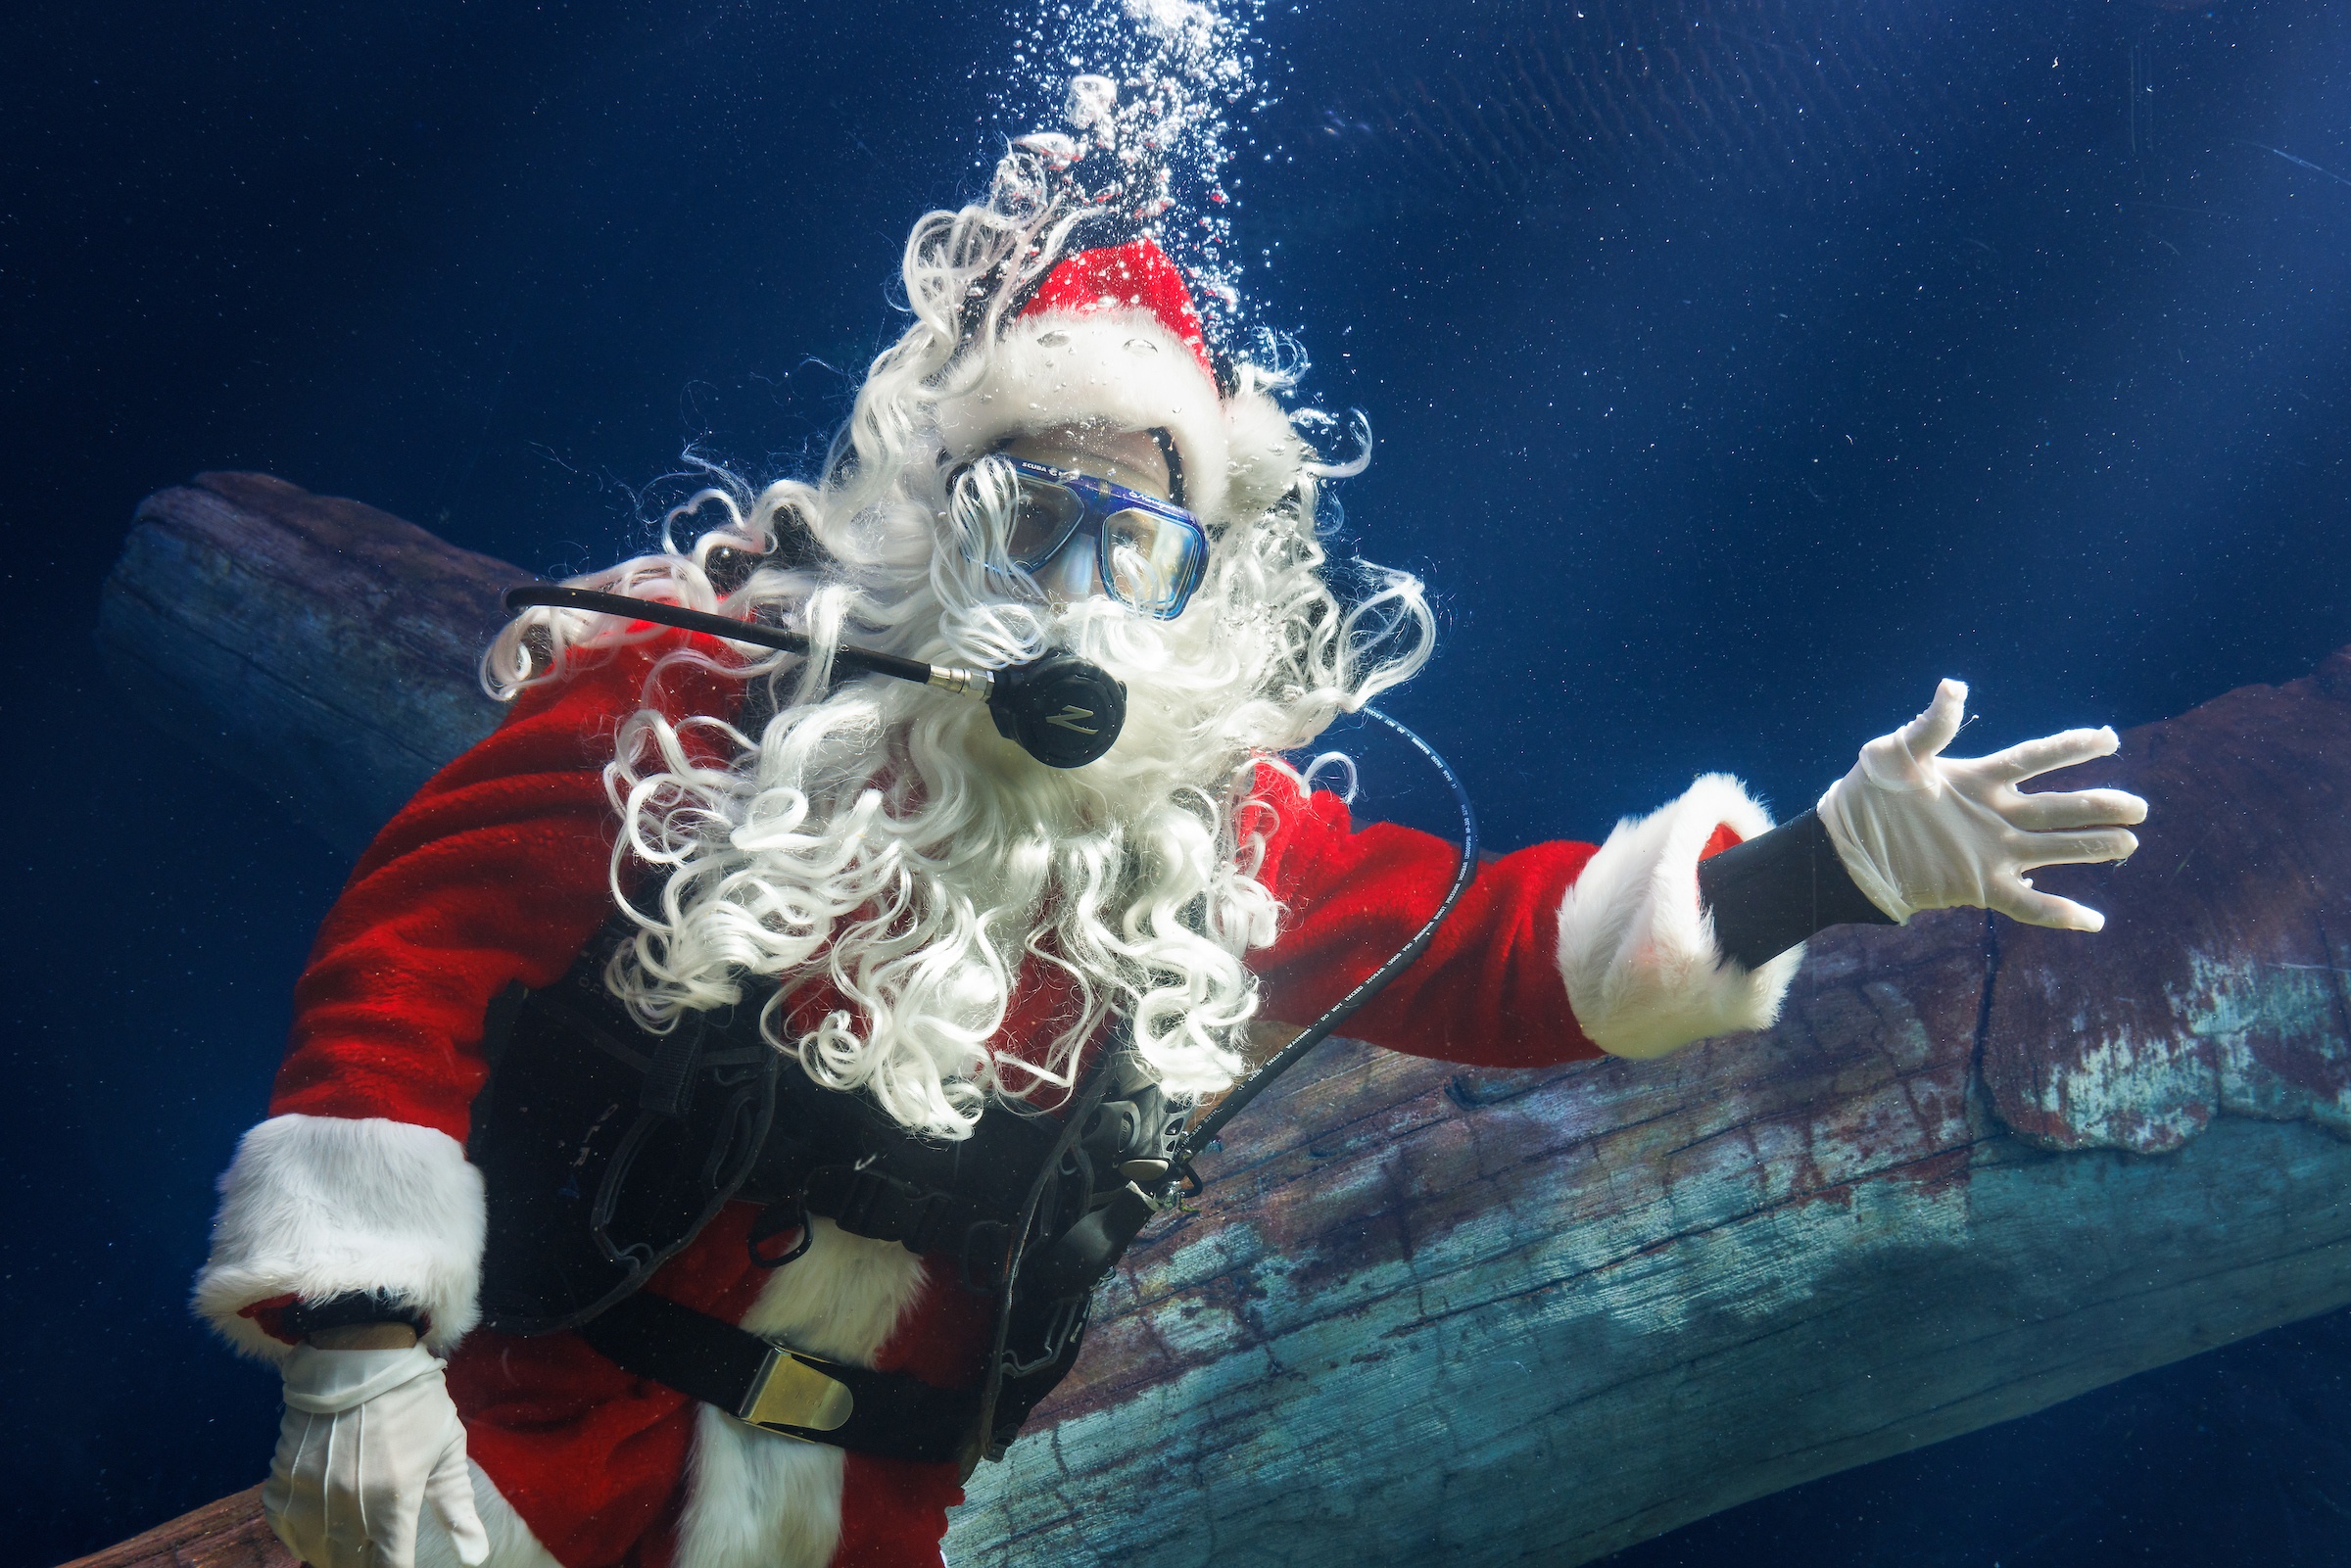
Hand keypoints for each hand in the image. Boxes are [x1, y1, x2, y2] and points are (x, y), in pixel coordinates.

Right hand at [263, 1343, 488, 1567]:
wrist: (360, 1356)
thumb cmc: (415, 1402)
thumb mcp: (447, 1449)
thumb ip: (457, 1508)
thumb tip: (475, 1558)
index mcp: (395, 1501)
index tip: (399, 1563)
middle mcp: (349, 1506)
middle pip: (350, 1565)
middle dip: (364, 1561)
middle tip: (377, 1546)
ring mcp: (310, 1494)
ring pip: (315, 1552)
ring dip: (333, 1552)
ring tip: (350, 1538)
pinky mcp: (282, 1479)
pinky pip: (285, 1528)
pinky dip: (301, 1534)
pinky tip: (320, 1522)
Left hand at [1818, 679, 2148, 930]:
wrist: (1846, 846)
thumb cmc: (1868, 792)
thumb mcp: (1895, 753)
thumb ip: (1932, 725)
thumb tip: (1956, 687)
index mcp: (1979, 778)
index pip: (2034, 758)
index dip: (2072, 746)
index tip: (2110, 737)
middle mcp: (1995, 815)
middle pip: (2059, 807)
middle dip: (2099, 806)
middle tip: (2139, 808)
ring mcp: (1992, 852)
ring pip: (2055, 850)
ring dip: (2092, 848)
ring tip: (2128, 844)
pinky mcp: (1980, 886)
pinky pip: (2028, 903)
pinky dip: (2060, 914)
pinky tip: (2093, 921)